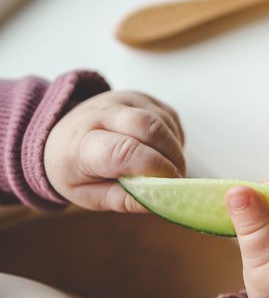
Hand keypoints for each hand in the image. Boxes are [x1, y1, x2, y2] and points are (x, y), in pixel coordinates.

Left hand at [44, 90, 185, 211]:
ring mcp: (123, 101)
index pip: (124, 150)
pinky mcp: (141, 97)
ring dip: (174, 148)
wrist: (63, 137)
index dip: (154, 167)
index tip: (170, 184)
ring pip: (163, 121)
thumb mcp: (90, 196)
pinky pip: (169, 116)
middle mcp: (101, 113)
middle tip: (176, 179)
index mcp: (82, 143)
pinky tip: (163, 151)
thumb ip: (123, 199)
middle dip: (171, 156)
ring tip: (167, 167)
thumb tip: (159, 201)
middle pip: (149, 127)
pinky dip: (174, 137)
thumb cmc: (77, 170)